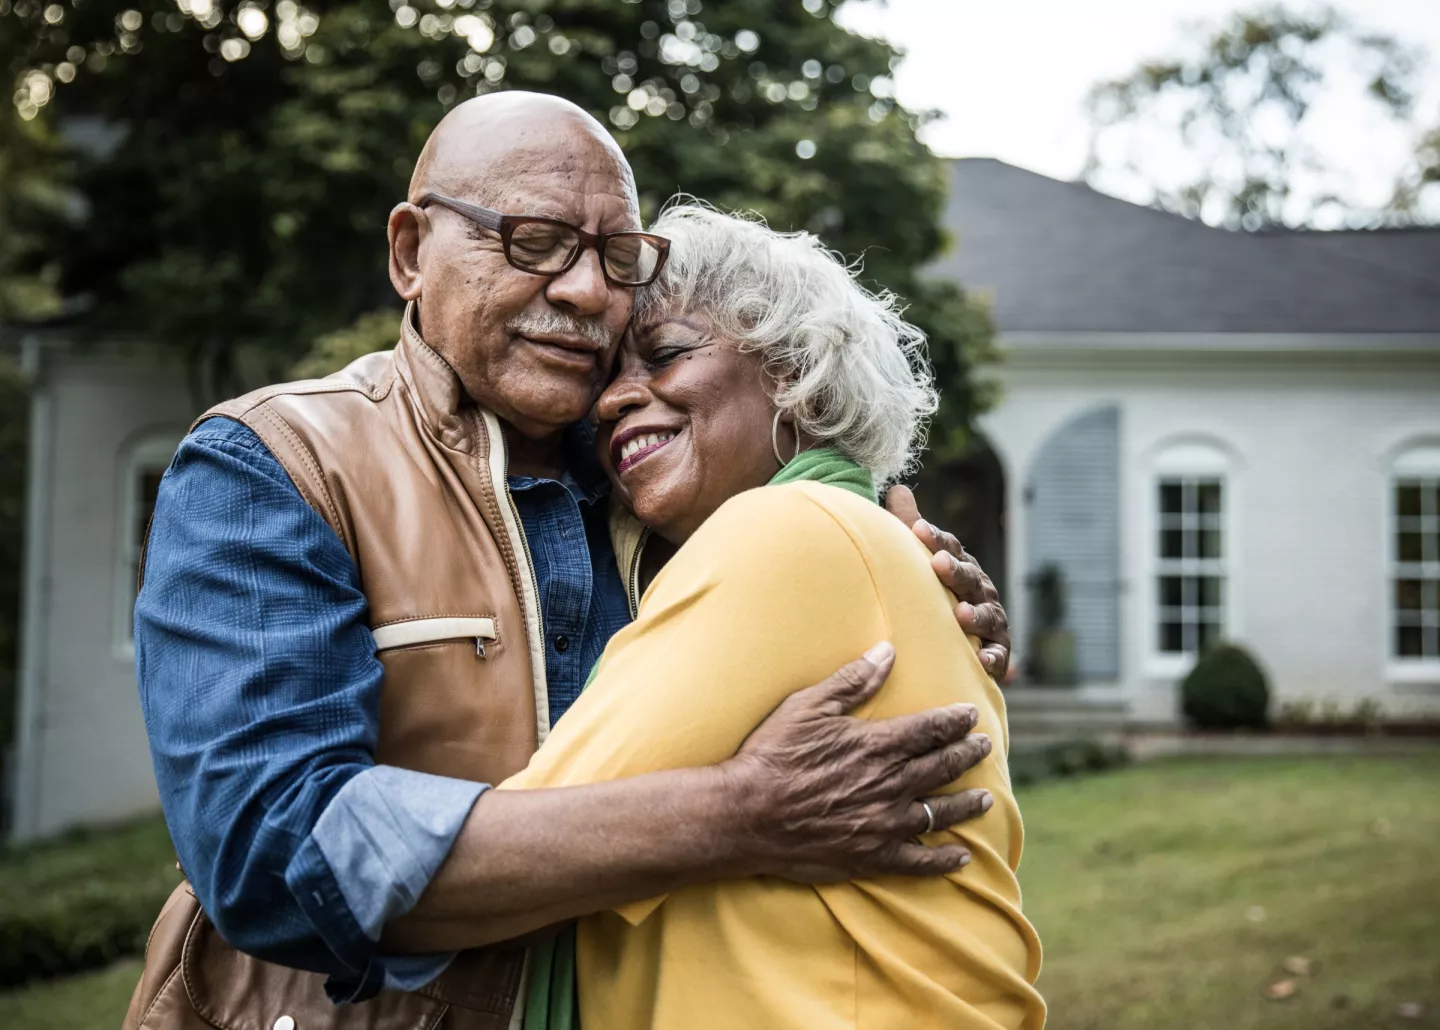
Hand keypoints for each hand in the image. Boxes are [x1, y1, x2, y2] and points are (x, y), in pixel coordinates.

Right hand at [722, 643, 993, 882]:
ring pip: (939, 813)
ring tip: (984, 800)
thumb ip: (852, 680)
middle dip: (967, 755)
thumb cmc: (774, 754)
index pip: (930, 728)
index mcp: (877, 745)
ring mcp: (884, 824)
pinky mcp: (871, 856)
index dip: (954, 720)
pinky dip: (943, 860)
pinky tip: (959, 857)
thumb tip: (887, 652)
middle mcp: (890, 784)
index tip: (971, 715)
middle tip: (984, 748)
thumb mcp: (809, 706)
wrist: (747, 812)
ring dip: (966, 805)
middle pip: (942, 767)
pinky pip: (919, 861)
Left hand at [884, 485, 1009, 677]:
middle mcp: (980, 589)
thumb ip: (910, 528)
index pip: (948, 547)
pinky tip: (983, 662)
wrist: (957, 641)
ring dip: (975, 615)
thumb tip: (898, 488)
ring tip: (960, 615)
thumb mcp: (921, 561)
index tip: (916, 528)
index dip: (934, 538)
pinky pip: (998, 655)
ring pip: (987, 615)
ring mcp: (992, 620)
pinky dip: (993, 658)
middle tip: (937, 564)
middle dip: (955, 571)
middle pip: (968, 577)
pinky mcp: (998, 651)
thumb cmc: (934, 593)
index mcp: (961, 565)